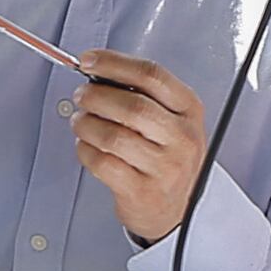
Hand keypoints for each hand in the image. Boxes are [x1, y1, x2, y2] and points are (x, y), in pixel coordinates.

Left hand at [70, 49, 212, 252]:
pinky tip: (85, 146)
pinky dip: (85, 150)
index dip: (114, 63)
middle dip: (96, 96)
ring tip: (80, 121)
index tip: (90, 60)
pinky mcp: (142, 191)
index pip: (152, 75)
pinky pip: (103, 163)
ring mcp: (165, 167)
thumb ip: (142, 95)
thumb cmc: (167, 158)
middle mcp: (182, 138)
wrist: (175, 210)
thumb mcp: (171, 121)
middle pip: (133, 105)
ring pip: (114, 136)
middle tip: (81, 95)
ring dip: (87, 124)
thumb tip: (98, 72)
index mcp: (189, 110)